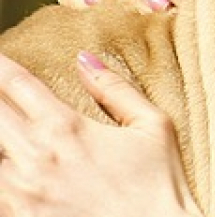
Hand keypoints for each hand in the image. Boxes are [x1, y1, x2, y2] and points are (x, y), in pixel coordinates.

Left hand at [0, 52, 201, 216]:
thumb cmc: (160, 188)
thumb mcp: (154, 127)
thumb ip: (115, 89)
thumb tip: (85, 58)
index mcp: (66, 128)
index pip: (16, 82)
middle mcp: (34, 157)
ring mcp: (19, 193)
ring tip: (6, 135)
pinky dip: (0, 177)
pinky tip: (8, 170)